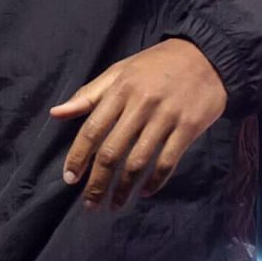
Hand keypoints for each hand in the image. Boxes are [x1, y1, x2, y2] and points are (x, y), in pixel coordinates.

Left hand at [50, 38, 227, 210]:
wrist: (205, 56)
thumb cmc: (155, 66)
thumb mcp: (118, 72)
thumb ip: (88, 95)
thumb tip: (56, 113)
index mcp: (119, 91)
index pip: (92, 129)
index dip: (79, 156)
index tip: (70, 179)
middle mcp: (140, 105)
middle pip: (113, 151)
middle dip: (98, 181)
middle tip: (90, 203)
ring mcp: (165, 117)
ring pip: (139, 161)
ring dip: (125, 188)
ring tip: (115, 204)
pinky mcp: (188, 127)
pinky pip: (168, 161)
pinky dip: (155, 181)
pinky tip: (145, 192)